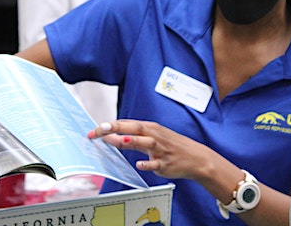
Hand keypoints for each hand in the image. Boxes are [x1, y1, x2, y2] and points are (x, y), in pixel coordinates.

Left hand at [87, 120, 214, 181]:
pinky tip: (140, 165)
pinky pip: (155, 164)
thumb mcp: (152, 138)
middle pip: (133, 129)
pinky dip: (147, 164)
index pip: (126, 124)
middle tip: (101, 129)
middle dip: (116, 128)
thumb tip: (110, 137)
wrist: (195, 158)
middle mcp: (154, 136)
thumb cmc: (170, 146)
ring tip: (120, 141)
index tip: (95, 129)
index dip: (110, 126)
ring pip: (145, 143)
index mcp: (149, 128)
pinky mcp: (165, 163)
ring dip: (133, 141)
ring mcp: (160, 150)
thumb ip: (131, 138)